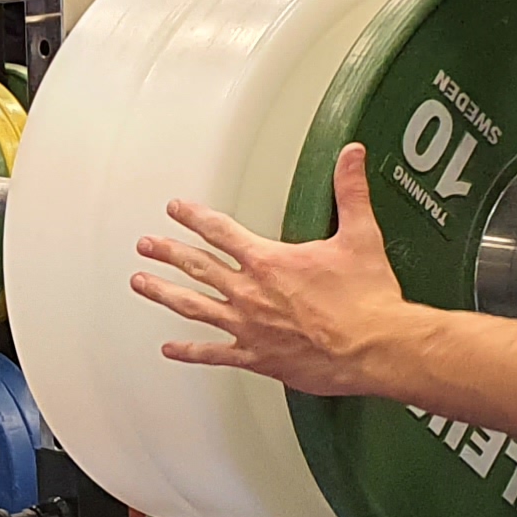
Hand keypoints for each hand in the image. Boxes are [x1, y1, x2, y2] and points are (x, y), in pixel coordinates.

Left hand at [129, 143, 414, 394]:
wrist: (375, 349)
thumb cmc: (368, 301)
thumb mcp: (360, 237)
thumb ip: (350, 193)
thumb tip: (350, 157)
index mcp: (269, 262)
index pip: (221, 231)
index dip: (194, 217)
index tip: (176, 209)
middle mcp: (251, 294)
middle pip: (198, 266)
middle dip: (168, 252)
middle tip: (146, 245)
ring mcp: (249, 327)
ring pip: (194, 306)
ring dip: (164, 294)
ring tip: (141, 284)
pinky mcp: (257, 359)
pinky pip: (214, 354)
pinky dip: (189, 352)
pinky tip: (170, 349)